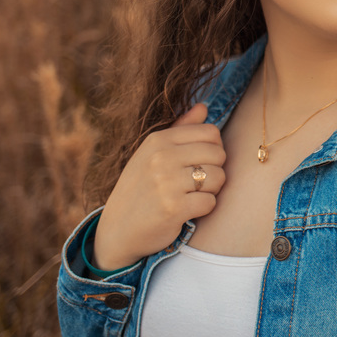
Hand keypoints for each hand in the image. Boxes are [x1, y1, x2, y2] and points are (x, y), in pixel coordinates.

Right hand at [93, 103, 225, 269]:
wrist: (117, 230)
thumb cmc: (141, 188)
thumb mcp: (153, 153)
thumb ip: (181, 129)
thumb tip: (203, 106)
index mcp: (158, 140)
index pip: (211, 132)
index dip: (213, 149)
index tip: (199, 162)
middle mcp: (161, 157)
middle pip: (219, 154)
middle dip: (215, 170)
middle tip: (196, 183)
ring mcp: (166, 183)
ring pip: (218, 177)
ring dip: (211, 190)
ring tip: (192, 195)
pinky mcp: (173, 208)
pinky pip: (211, 202)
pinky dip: (204, 209)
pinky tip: (188, 211)